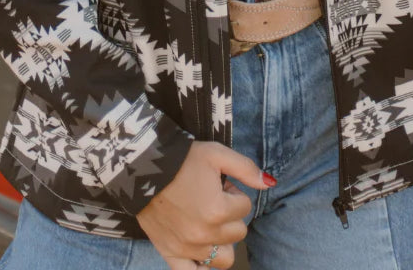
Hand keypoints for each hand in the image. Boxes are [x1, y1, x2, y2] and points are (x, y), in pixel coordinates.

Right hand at [136, 140, 269, 267]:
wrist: (143, 166)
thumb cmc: (182, 158)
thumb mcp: (216, 153)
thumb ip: (246, 169)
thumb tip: (270, 183)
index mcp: (218, 210)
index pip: (245, 207)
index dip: (234, 192)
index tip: (220, 184)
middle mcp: (204, 234)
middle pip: (238, 232)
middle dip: (230, 215)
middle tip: (211, 198)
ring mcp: (187, 248)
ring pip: (223, 258)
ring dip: (221, 241)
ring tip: (208, 222)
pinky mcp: (170, 254)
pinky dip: (201, 266)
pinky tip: (201, 251)